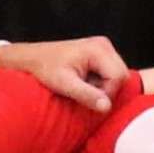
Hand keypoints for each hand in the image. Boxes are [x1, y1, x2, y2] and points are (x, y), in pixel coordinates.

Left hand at [2, 35, 130, 110]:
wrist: (31, 58)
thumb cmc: (44, 69)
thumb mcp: (64, 84)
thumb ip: (86, 95)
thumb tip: (107, 107)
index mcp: (98, 49)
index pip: (118, 77)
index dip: (106, 93)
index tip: (87, 98)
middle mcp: (104, 45)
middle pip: (121, 75)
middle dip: (106, 89)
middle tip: (84, 91)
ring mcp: (103, 47)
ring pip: (117, 75)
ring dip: (103, 86)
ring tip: (82, 85)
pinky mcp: (99, 53)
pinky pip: (110, 72)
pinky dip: (100, 81)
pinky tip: (84, 81)